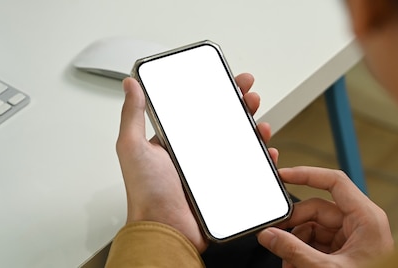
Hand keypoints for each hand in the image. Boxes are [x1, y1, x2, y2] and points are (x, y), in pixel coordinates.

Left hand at [116, 73, 278, 252]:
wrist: (165, 230)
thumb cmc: (146, 194)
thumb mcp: (132, 147)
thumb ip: (132, 115)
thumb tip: (130, 85)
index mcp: (175, 143)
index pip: (199, 110)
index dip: (216, 94)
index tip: (229, 81)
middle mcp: (195, 156)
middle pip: (225, 124)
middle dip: (241, 107)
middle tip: (250, 96)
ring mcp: (212, 171)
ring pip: (241, 145)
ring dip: (255, 130)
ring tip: (261, 123)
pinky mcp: (226, 187)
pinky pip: (249, 171)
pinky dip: (263, 161)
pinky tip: (267, 153)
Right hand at [257, 166, 392, 267]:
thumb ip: (295, 251)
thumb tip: (269, 236)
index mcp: (366, 217)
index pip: (334, 181)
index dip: (307, 174)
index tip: (284, 175)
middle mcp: (360, 223)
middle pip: (317, 209)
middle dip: (293, 225)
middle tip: (273, 236)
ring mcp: (352, 237)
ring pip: (314, 228)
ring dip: (296, 243)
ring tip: (288, 262)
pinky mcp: (345, 251)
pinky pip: (318, 243)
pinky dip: (303, 253)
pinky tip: (295, 266)